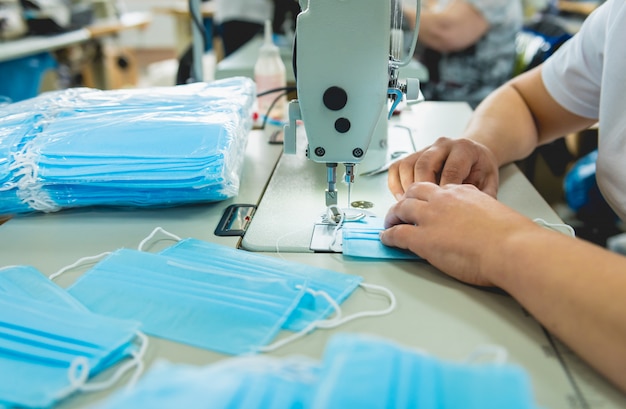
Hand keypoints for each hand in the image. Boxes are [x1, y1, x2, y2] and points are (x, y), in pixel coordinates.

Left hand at [380, 182, 538, 286]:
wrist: (511, 247)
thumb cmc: (511, 237)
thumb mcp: (495, 213)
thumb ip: (481, 212)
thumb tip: (480, 223)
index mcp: (463, 192)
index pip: (438, 190)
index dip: (428, 197)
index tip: (425, 204)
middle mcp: (443, 200)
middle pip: (414, 193)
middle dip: (405, 201)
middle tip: (400, 211)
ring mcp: (431, 217)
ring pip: (401, 209)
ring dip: (392, 216)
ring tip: (389, 224)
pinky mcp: (423, 238)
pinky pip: (397, 234)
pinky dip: (388, 236)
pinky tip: (386, 239)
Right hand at [387, 137, 499, 200]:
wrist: (474, 156)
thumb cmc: (479, 170)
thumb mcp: (489, 182)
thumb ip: (482, 196)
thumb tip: (471, 214)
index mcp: (464, 149)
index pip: (450, 170)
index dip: (443, 192)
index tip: (441, 210)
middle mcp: (443, 145)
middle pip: (424, 165)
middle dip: (421, 191)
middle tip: (422, 210)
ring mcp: (426, 149)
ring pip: (407, 165)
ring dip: (406, 188)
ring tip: (410, 206)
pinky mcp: (413, 155)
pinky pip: (397, 167)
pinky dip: (396, 184)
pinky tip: (402, 198)